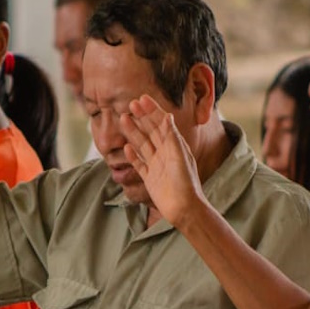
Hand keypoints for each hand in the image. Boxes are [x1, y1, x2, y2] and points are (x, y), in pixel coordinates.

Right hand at [120, 94, 206, 226]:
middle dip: (141, 118)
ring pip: (143, 145)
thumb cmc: (186, 182)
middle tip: (130, 105)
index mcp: (175, 145)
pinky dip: (132, 156)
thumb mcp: (180, 157)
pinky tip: (126, 147)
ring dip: (133, 132)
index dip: (153, 110)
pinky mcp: (150, 178)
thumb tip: (167, 116)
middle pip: (151, 131)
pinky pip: (139, 164)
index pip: (162, 123)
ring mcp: (157, 165)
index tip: (142, 98)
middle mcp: (166, 153)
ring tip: (123, 120)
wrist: (184, 209)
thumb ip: (172, 137)